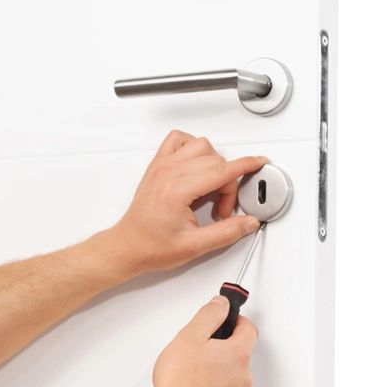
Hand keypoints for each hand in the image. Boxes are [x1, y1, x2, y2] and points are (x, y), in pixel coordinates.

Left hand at [102, 130, 267, 276]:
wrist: (127, 247)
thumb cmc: (151, 247)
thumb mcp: (194, 246)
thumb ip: (226, 233)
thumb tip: (248, 222)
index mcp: (177, 190)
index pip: (221, 170)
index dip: (246, 166)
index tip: (259, 163)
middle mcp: (168, 172)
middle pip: (216, 161)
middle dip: (227, 185)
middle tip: (221, 209)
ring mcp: (161, 166)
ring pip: (200, 146)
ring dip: (213, 163)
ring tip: (210, 189)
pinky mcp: (157, 165)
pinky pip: (178, 139)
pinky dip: (192, 147)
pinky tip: (195, 167)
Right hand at [149, 294, 258, 386]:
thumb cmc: (179, 383)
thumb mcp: (190, 336)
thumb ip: (209, 315)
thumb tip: (221, 305)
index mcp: (238, 353)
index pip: (249, 328)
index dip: (236, 320)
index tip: (224, 319)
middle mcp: (243, 375)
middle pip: (241, 350)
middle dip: (223, 344)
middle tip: (201, 345)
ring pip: (232, 370)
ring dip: (218, 365)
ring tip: (193, 368)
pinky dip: (214, 384)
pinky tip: (194, 384)